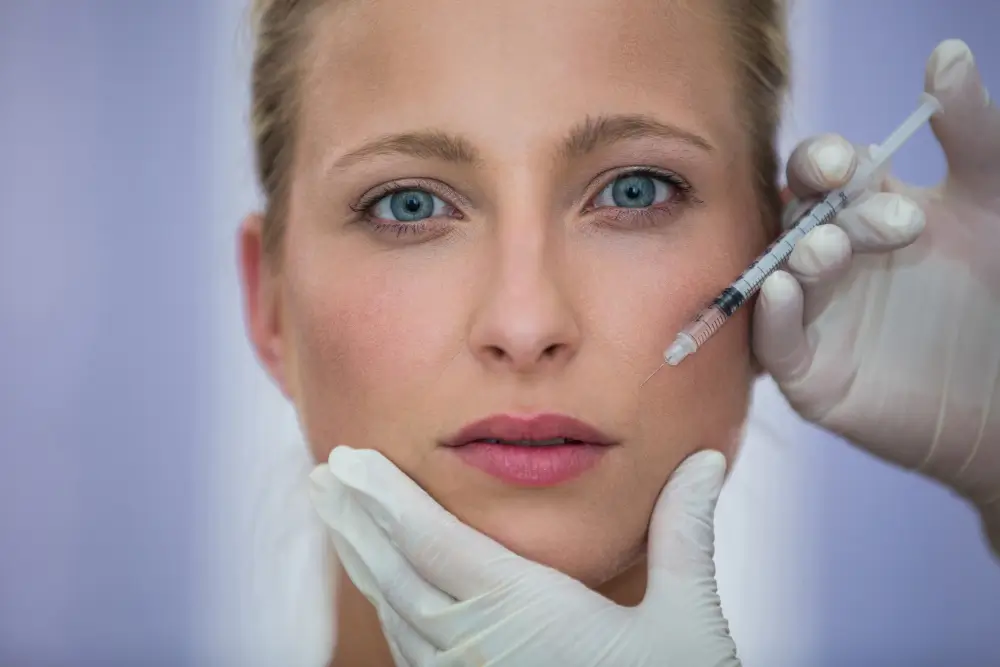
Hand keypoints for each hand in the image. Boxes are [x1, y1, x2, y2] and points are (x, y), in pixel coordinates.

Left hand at [309, 447, 738, 666]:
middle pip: (396, 574)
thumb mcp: (687, 622)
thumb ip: (685, 535)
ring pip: (395, 615)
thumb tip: (706, 459)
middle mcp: (479, 650)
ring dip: (362, 559)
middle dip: (355, 520)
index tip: (349, 461)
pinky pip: (411, 653)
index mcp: (524, 615)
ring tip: (339, 518)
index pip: (434, 542)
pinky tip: (384, 589)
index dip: (386, 498)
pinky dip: (388, 609)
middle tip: (322, 476)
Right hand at [753, 39, 999, 552]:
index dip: (823, 162)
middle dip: (824, 213)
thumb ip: (972, 133)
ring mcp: (816, 314)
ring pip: (778, 274)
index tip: (847, 163)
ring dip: (796, 257)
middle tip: (886, 226)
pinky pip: (775, 342)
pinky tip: (779, 291)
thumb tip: (944, 54)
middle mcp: (832, 258)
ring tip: (826, 254)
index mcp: (866, 211)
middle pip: (795, 218)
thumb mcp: (997, 203)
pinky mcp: (810, 373)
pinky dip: (771, 316)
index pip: (820, 173)